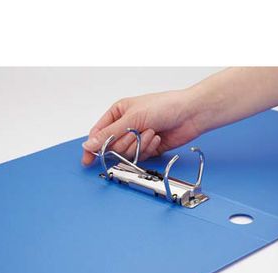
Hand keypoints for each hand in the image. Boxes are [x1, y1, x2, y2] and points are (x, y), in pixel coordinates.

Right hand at [81, 89, 201, 165]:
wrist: (189, 114)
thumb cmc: (163, 106)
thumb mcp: (132, 118)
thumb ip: (109, 133)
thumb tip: (89, 144)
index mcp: (118, 113)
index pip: (98, 133)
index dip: (92, 147)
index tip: (87, 160)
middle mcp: (126, 126)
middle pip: (113, 146)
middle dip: (125, 142)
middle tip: (136, 134)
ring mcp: (138, 138)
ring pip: (127, 153)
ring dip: (140, 144)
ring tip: (152, 132)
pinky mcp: (148, 148)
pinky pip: (141, 156)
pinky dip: (149, 148)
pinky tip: (158, 137)